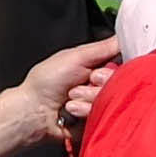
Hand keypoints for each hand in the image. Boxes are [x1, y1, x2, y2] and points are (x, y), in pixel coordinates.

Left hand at [0, 37, 115, 156]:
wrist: (32, 111)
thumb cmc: (45, 81)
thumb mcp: (75, 56)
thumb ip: (103, 47)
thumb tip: (123, 36)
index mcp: (95, 66)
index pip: (120, 66)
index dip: (110, 72)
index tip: (97, 73)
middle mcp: (98, 84)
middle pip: (117, 85)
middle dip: (97, 86)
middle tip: (82, 84)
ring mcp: (96, 103)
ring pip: (109, 101)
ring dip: (88, 99)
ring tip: (70, 99)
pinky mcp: (94, 120)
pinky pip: (102, 116)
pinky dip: (85, 112)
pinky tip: (71, 110)